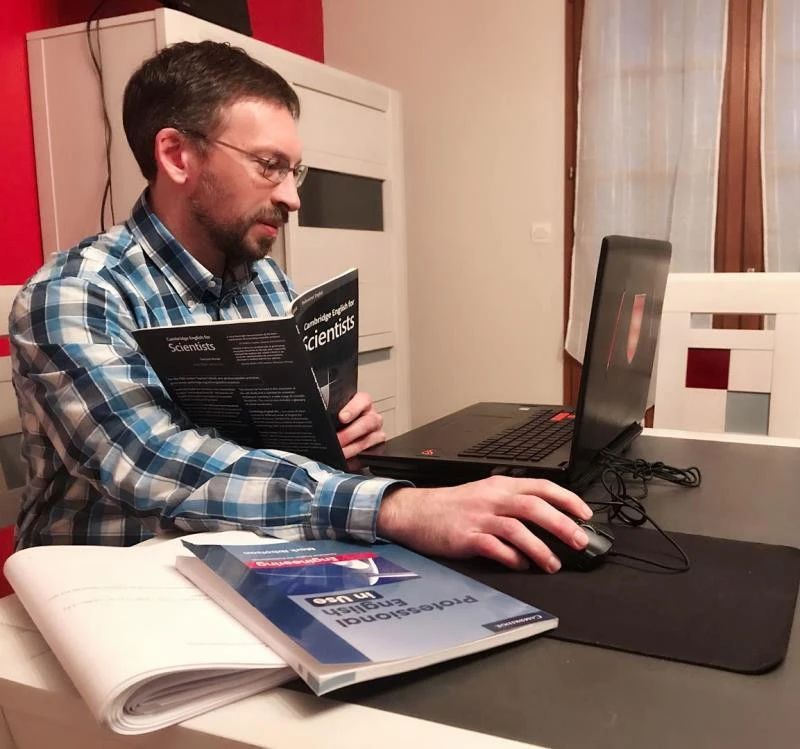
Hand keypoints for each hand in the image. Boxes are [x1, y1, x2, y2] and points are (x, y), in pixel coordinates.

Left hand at [337, 392, 385, 458]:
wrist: (341, 429)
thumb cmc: (338, 418)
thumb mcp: (334, 411)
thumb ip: (331, 412)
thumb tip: (318, 418)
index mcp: (362, 401)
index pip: (363, 400)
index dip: (353, 409)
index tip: (342, 417)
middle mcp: (371, 415)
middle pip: (368, 422)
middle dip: (350, 433)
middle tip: (337, 440)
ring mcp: (376, 430)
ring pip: (371, 438)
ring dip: (354, 447)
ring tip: (340, 452)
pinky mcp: (376, 445)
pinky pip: (371, 451)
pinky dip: (358, 456)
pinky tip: (348, 458)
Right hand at [376, 476, 593, 572]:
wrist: (415, 512)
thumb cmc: (452, 507)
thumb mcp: (485, 495)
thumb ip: (513, 503)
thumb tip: (548, 520)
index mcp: (500, 486)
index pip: (541, 486)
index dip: (567, 499)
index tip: (585, 514)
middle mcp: (492, 499)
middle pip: (534, 507)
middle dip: (561, 524)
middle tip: (579, 540)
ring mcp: (479, 518)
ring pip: (518, 529)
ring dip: (540, 548)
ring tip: (552, 564)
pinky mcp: (466, 537)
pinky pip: (495, 548)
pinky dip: (512, 559)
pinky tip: (521, 565)